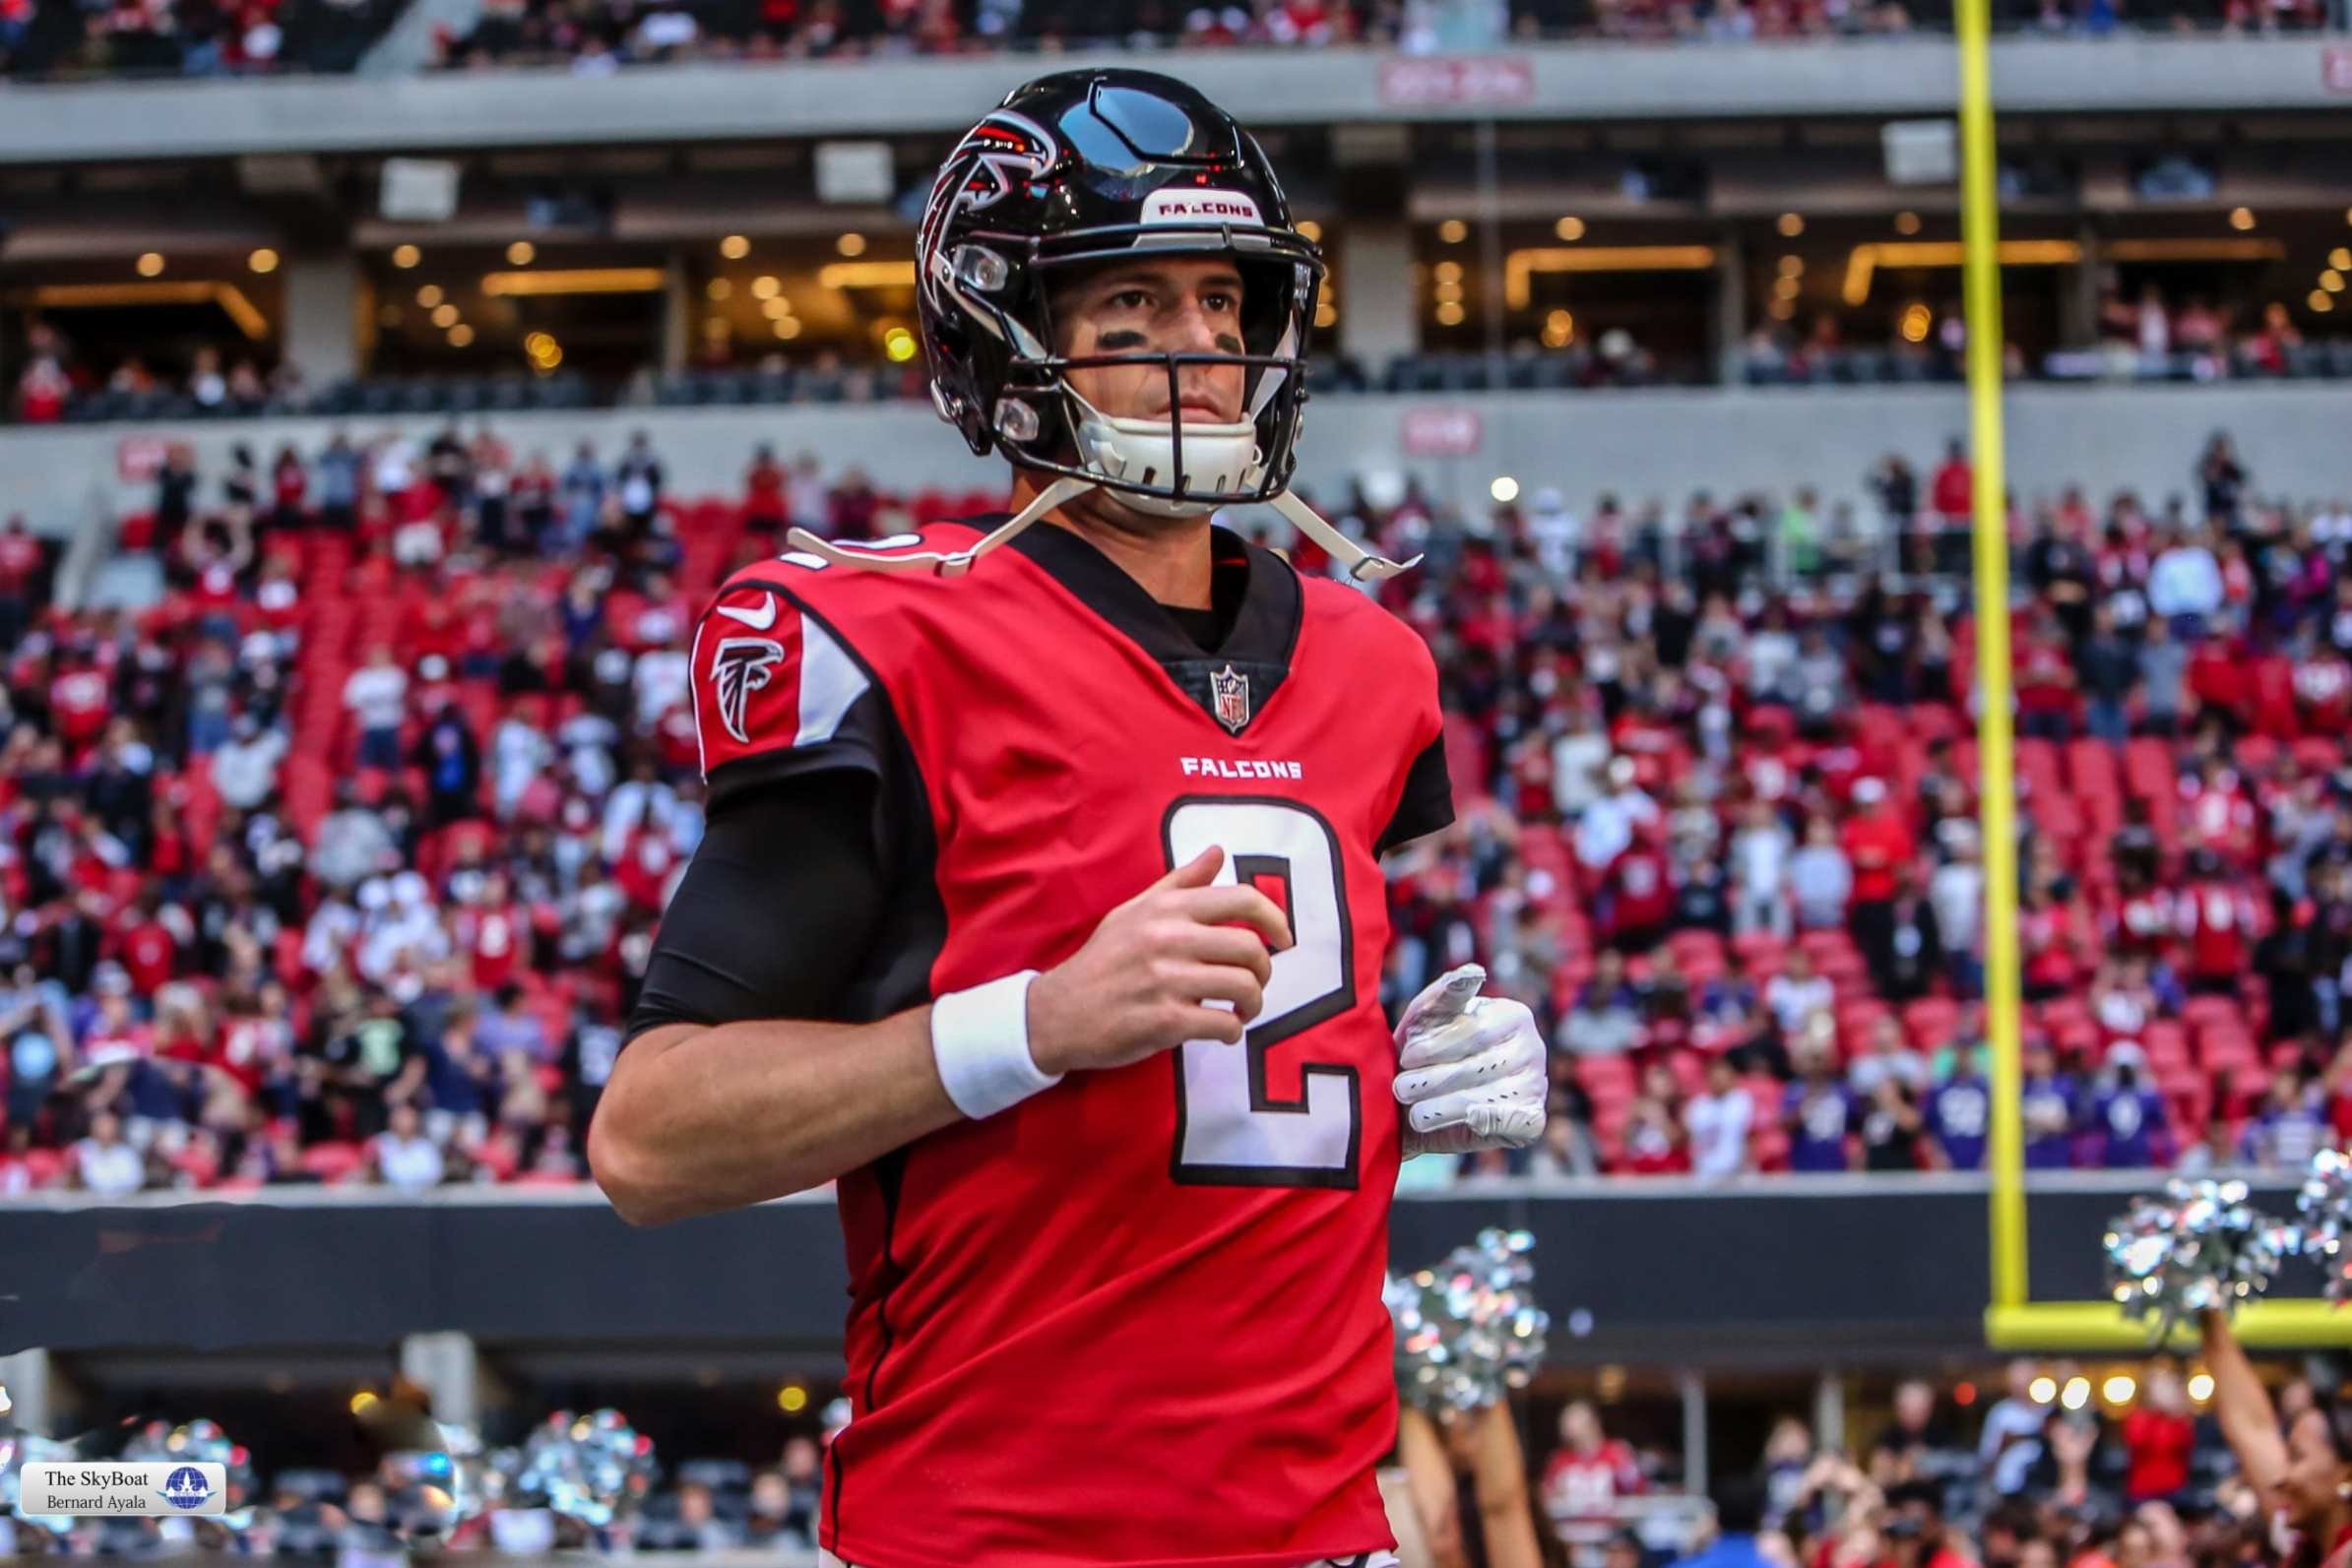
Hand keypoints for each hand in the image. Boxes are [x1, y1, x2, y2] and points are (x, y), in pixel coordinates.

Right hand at [1025, 846, 1290, 1077]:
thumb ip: (1181, 884)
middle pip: (1250, 948)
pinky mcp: (1165, 1020)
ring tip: (1241, 1010)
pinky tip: (1222, 1030)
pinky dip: (1233, 1032)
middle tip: (1254, 983)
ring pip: (1243, 987)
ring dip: (1253, 1004)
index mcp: (1166, 909)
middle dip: (1264, 971)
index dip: (1275, 919)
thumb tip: (1218, 853)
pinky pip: (1224, 1024)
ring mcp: (1167, 980)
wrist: (1058, 1013)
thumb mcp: (1134, 911)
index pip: (1241, 900)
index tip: (1283, 939)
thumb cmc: (1102, 960)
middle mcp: (1168, 938)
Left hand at [1393, 964, 1547, 1156]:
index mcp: (1514, 1015)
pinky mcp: (1532, 1119)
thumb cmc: (1426, 1051)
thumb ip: (1445, 992)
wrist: (1425, 1102)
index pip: (1474, 1030)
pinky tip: (1452, 1122)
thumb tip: (1474, 973)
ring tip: (1414, 1112)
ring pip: (1486, 1098)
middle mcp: (1533, 1047)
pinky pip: (1506, 1123)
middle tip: (1401, 1089)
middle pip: (1478, 1067)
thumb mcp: (1427, 1017)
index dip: (1435, 1046)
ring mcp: (1536, 1084)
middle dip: (1432, 1080)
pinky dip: (1477, 1124)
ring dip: (1441, 1107)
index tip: (1406, 1056)